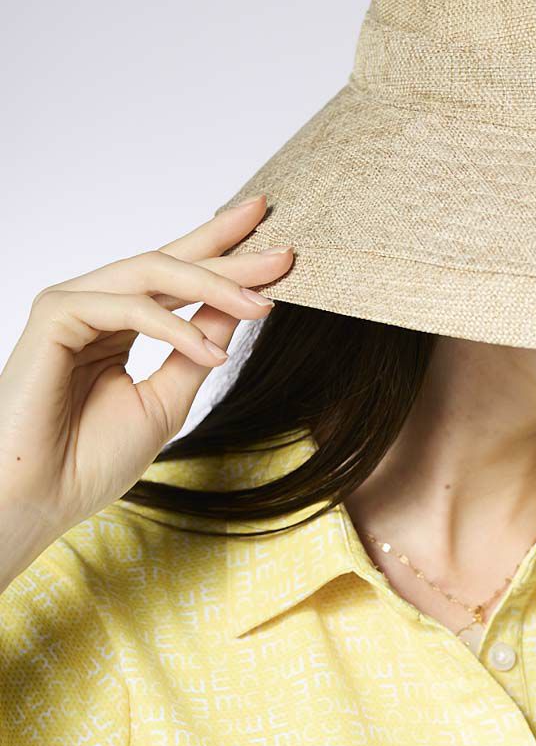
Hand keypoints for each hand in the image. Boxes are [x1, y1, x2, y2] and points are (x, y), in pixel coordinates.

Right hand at [0, 195, 293, 581]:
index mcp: (120, 322)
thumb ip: (200, 348)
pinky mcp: (54, 315)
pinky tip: (212, 351)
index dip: (225, 254)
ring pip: (153, 272)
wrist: (41, 499)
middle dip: (230, 254)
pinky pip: (129, 307)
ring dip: (214, 285)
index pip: (178, 276)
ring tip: (263, 304)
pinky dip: (175, 327)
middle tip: (284, 250)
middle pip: (170, 262)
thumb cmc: (92, 459)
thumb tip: (244, 305)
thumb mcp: (168, 398)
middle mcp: (96, 305)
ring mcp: (72, 305)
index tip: (278, 246)